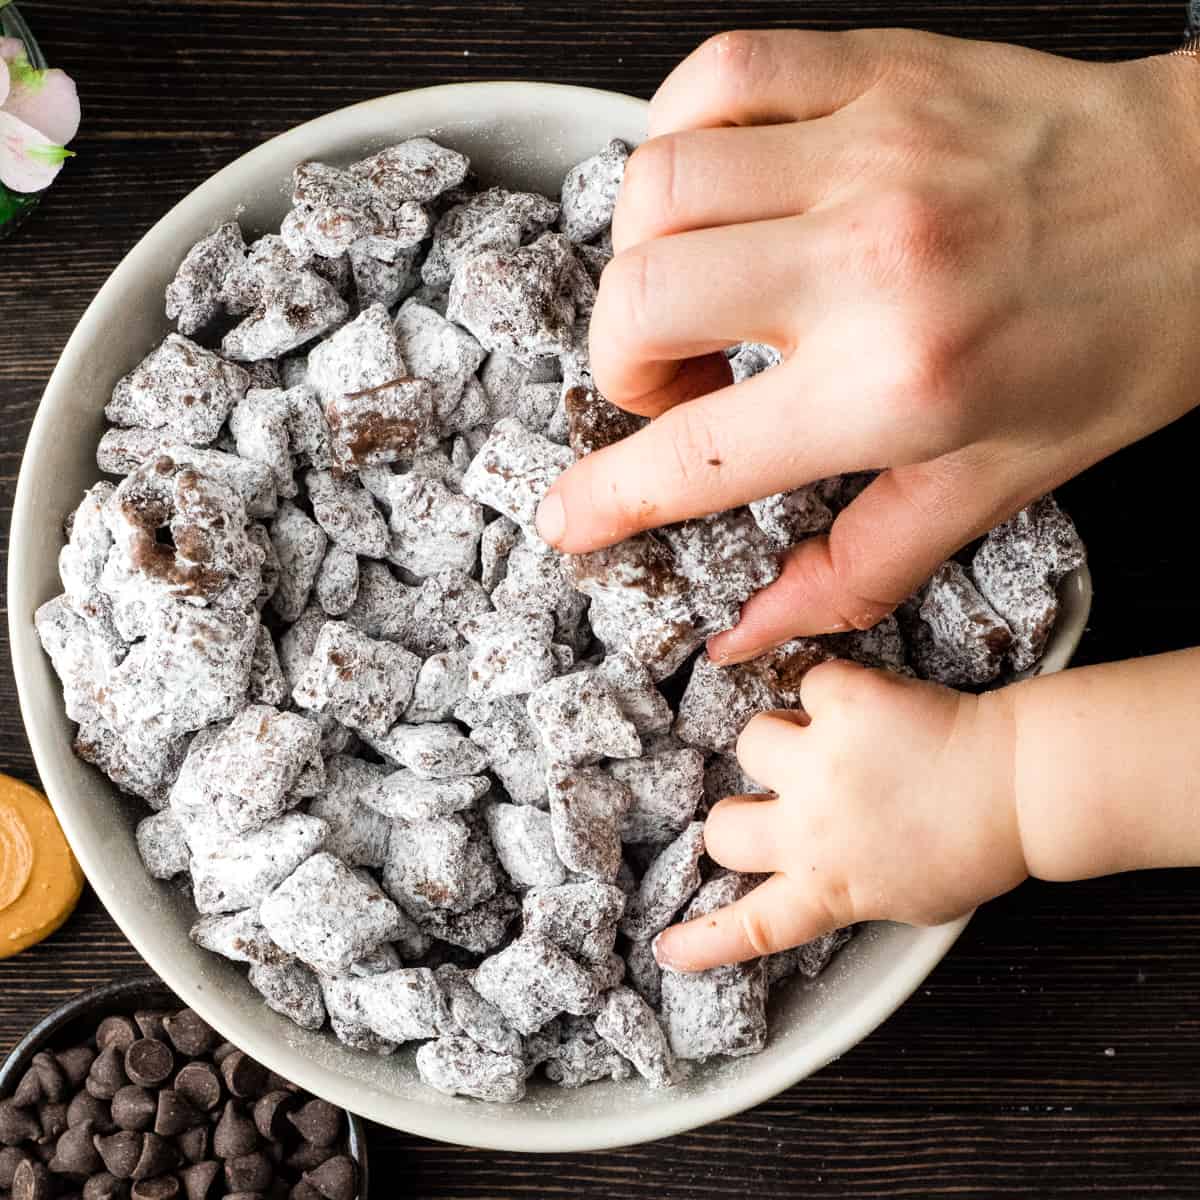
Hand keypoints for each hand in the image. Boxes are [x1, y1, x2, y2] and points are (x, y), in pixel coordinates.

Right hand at [537, 29, 1199, 656]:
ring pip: (654, 188)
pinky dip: (678, 137)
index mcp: (901, 385)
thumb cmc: (1119, 347)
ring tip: (700, 289)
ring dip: (643, 258)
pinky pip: (711, 77)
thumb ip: (855, 569)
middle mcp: (868, 263)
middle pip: (640, 302)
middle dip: (625, 368)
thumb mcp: (994, 487)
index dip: (608, 497)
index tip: (566, 517)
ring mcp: (866, 149)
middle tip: (678, 386)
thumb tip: (753, 632)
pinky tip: (717, 189)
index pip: (700, 457)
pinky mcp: (873, 66)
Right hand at [654, 660, 1025, 970]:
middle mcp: (812, 831)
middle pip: (723, 828)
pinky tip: (871, 709)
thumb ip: (840, 886)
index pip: (750, 927)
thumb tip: (802, 868)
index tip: (663, 947)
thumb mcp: (901, 896)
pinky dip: (834, 693)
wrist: (1018, 783)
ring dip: (784, 740)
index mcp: (830, 889)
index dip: (701, 940)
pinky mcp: (843, 705)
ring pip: (753, 741)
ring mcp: (820, 764)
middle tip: (780, 802)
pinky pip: (809, 685)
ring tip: (834, 742)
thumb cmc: (970, 845)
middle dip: (740, 813)